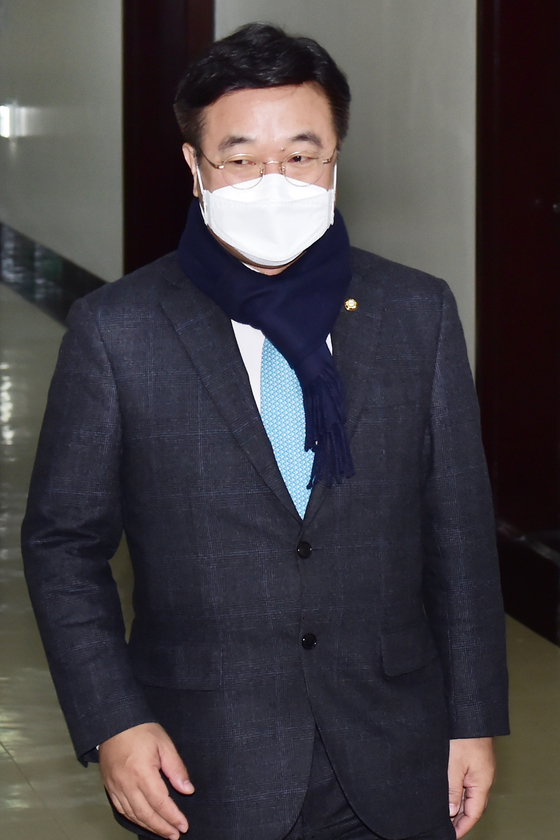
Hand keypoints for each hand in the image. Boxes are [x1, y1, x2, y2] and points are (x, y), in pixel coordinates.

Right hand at [99, 722, 193, 838]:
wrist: (114, 722)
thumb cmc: (140, 730)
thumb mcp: (164, 744)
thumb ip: (176, 769)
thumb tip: (187, 789)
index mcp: (142, 773)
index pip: (160, 803)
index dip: (173, 817)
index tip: (183, 825)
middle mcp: (126, 784)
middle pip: (146, 814)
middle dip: (162, 827)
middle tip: (175, 834)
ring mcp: (115, 787)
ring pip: (133, 815)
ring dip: (149, 826)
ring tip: (163, 832)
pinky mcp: (109, 787)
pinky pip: (121, 809)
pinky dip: (134, 819)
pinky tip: (144, 821)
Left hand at [448, 737, 495, 837]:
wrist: (471, 713)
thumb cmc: (465, 735)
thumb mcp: (454, 764)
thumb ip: (452, 789)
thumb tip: (451, 811)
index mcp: (482, 783)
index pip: (473, 814)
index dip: (462, 827)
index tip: (450, 835)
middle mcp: (484, 779)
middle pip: (473, 806)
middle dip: (460, 819)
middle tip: (445, 828)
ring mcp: (481, 770)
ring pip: (470, 794)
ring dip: (459, 805)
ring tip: (445, 814)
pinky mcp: (475, 762)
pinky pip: (468, 783)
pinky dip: (460, 792)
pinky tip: (449, 792)